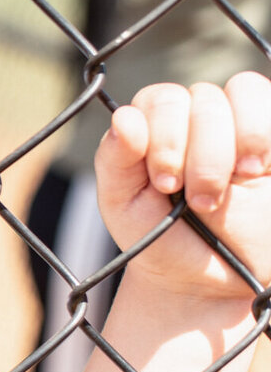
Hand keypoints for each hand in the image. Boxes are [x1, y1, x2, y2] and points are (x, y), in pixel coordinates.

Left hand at [96, 71, 270, 300]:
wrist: (206, 281)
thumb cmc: (156, 238)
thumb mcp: (122, 205)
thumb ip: (115, 160)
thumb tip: (124, 116)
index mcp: (151, 124)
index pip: (161, 98)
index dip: (164, 137)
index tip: (165, 185)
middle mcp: (194, 116)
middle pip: (201, 99)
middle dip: (200, 154)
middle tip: (197, 201)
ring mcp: (237, 123)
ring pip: (241, 90)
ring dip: (238, 140)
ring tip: (234, 183)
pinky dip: (263, 132)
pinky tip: (257, 169)